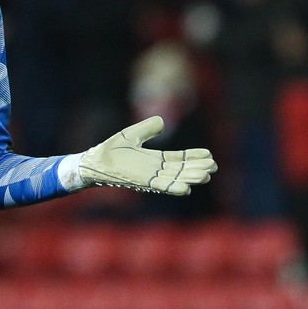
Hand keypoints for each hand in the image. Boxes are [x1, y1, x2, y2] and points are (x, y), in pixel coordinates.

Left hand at [79, 116, 216, 195]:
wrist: (94, 161)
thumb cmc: (110, 150)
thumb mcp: (131, 135)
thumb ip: (147, 128)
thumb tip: (163, 120)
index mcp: (153, 159)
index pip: (177, 159)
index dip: (192, 157)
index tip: (209, 155)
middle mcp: (154, 170)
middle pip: (180, 170)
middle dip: (196, 168)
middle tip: (213, 167)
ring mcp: (149, 177)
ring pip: (174, 178)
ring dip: (189, 177)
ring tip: (206, 176)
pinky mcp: (141, 182)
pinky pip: (160, 186)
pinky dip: (173, 187)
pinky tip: (187, 189)